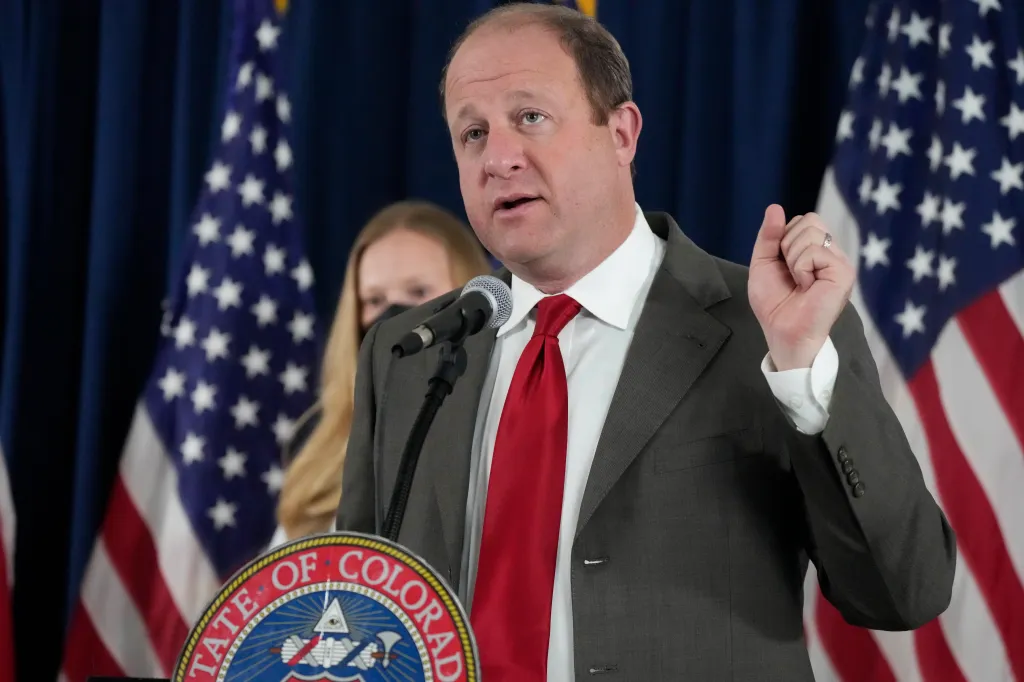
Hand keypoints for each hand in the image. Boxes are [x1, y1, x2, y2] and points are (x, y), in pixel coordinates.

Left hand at [748, 205, 853, 369]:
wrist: (783, 332)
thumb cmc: (774, 304)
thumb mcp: (763, 264)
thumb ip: (768, 236)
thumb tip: (775, 207)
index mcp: (816, 250)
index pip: (802, 220)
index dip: (782, 238)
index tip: (781, 265)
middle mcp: (832, 253)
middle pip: (808, 220)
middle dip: (787, 245)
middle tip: (791, 275)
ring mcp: (840, 262)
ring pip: (811, 233)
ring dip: (793, 259)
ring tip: (799, 282)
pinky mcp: (844, 272)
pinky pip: (815, 251)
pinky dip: (801, 268)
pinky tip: (807, 287)